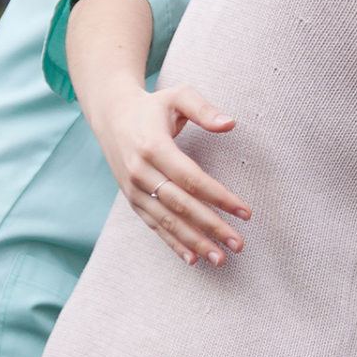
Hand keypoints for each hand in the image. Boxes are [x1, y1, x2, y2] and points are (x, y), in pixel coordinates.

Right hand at [89, 84, 251, 266]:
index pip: (192, 179)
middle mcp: (140, 171)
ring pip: (168, 221)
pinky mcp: (132, 200)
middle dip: (212, 227)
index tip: (246, 212)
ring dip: (195, 243)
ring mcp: (134, 189)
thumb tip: (230, 123)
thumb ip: (203, 108)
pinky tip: (192, 259)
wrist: (110, 115)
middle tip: (239, 244)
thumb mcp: (177, 96)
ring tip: (221, 260)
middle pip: (182, 205)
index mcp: (153, 146)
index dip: (220, 197)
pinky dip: (173, 244)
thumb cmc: (153, 106)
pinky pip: (155, 226)